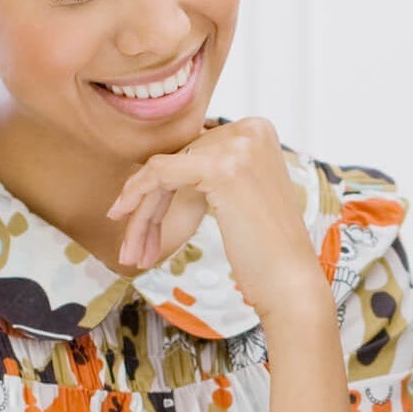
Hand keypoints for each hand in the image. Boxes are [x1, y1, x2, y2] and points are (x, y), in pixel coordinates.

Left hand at [106, 118, 330, 323]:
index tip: (141, 220)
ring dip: (142, 213)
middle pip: (178, 161)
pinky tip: (122, 219)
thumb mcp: (240, 196)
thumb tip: (162, 166)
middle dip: (150, 205)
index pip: (194, 151)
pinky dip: (137, 196)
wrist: (290, 282)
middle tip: (133, 246)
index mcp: (258, 131)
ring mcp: (237, 146)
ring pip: (164, 170)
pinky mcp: (220, 167)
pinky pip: (160, 174)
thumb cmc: (266, 251)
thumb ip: (210, 173)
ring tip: (131, 252)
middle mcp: (250, 129)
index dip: (164, 187)